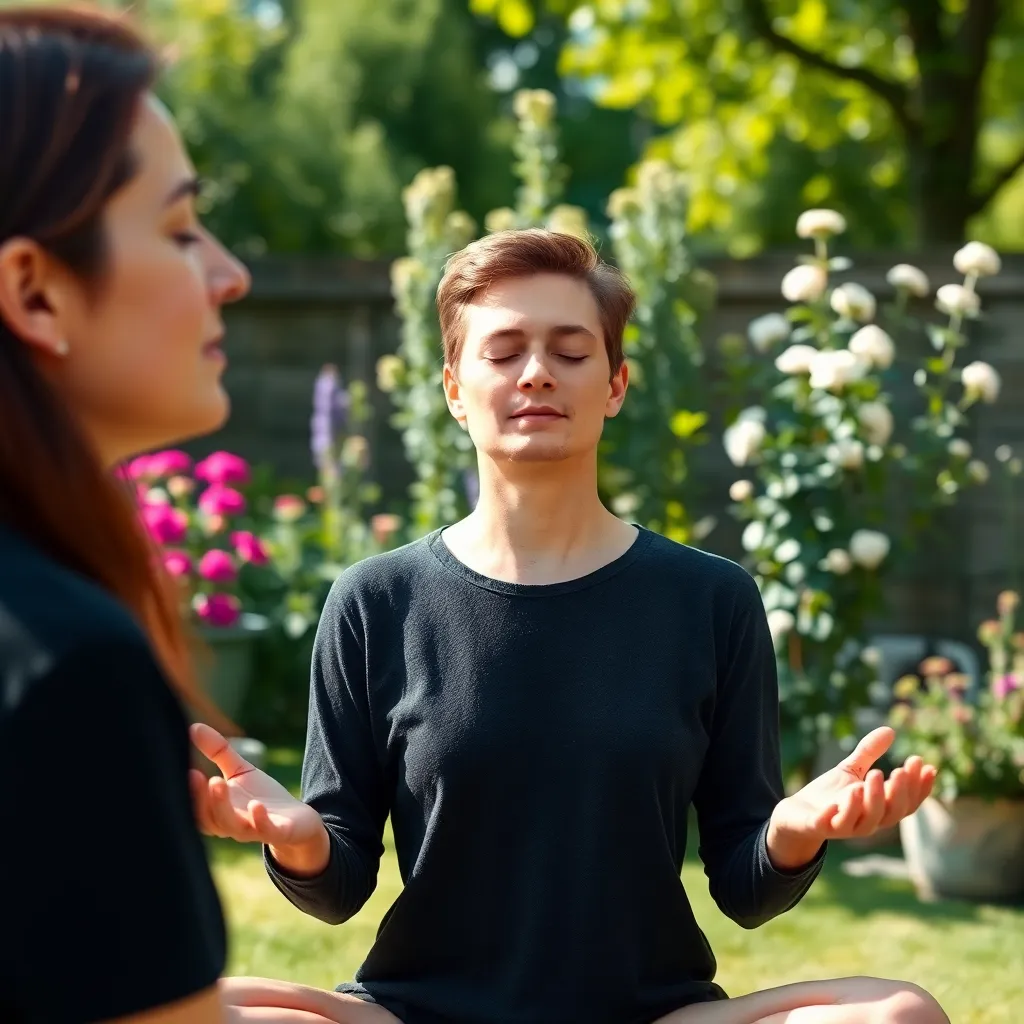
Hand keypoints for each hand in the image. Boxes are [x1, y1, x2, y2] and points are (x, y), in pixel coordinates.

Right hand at [189, 723, 324, 851]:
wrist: (297, 821)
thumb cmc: (262, 796)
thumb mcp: (240, 770)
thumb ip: (218, 751)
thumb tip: (194, 726)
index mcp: (217, 812)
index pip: (195, 806)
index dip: (187, 792)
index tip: (182, 768)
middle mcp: (231, 825)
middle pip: (208, 817)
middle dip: (199, 797)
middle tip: (194, 774)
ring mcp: (253, 830)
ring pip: (232, 826)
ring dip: (222, 806)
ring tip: (217, 781)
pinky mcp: (278, 832)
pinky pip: (265, 830)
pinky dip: (259, 819)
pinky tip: (256, 805)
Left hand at [767, 726, 936, 868]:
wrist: (795, 815)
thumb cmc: (828, 794)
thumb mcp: (850, 770)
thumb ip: (869, 753)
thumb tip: (890, 730)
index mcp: (877, 810)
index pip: (906, 804)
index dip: (919, 788)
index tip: (926, 766)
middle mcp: (865, 822)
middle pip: (891, 813)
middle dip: (899, 792)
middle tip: (900, 770)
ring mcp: (843, 826)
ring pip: (866, 821)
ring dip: (873, 799)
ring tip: (875, 774)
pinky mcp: (819, 826)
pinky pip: (831, 824)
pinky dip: (837, 813)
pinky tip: (843, 796)